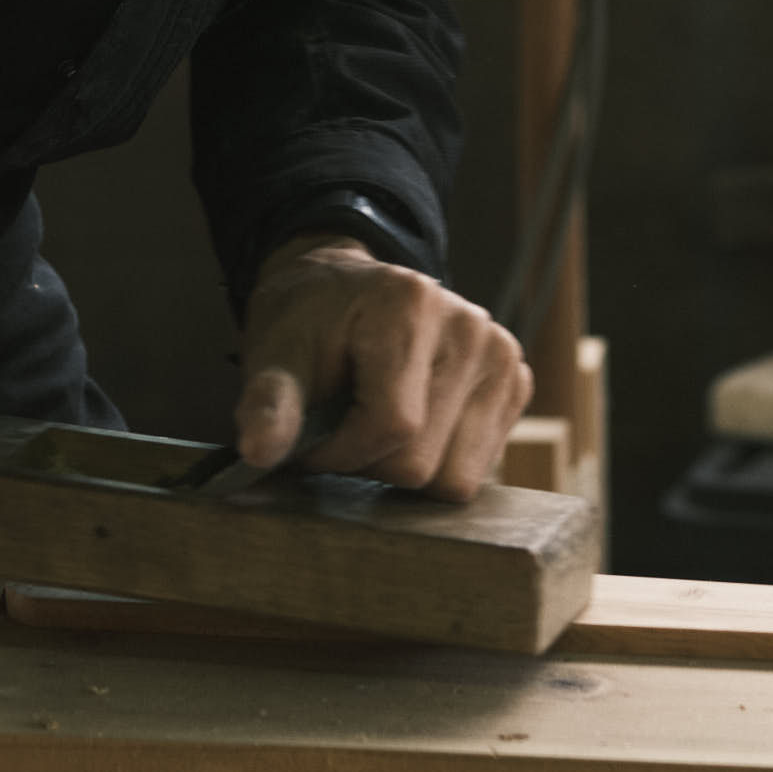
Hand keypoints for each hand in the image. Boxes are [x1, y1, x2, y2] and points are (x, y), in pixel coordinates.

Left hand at [234, 234, 529, 502]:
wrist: (341, 294)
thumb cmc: (308, 324)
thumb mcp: (276, 352)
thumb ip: (269, 400)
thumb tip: (258, 452)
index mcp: (412, 305)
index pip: (391, 425)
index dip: (340, 452)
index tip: (311, 440)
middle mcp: (471, 326)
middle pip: (424, 460)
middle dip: (369, 463)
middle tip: (339, 431)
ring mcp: (500, 355)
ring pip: (456, 478)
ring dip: (404, 469)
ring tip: (374, 426)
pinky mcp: (514, 383)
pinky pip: (477, 470)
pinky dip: (437, 463)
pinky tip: (411, 424)